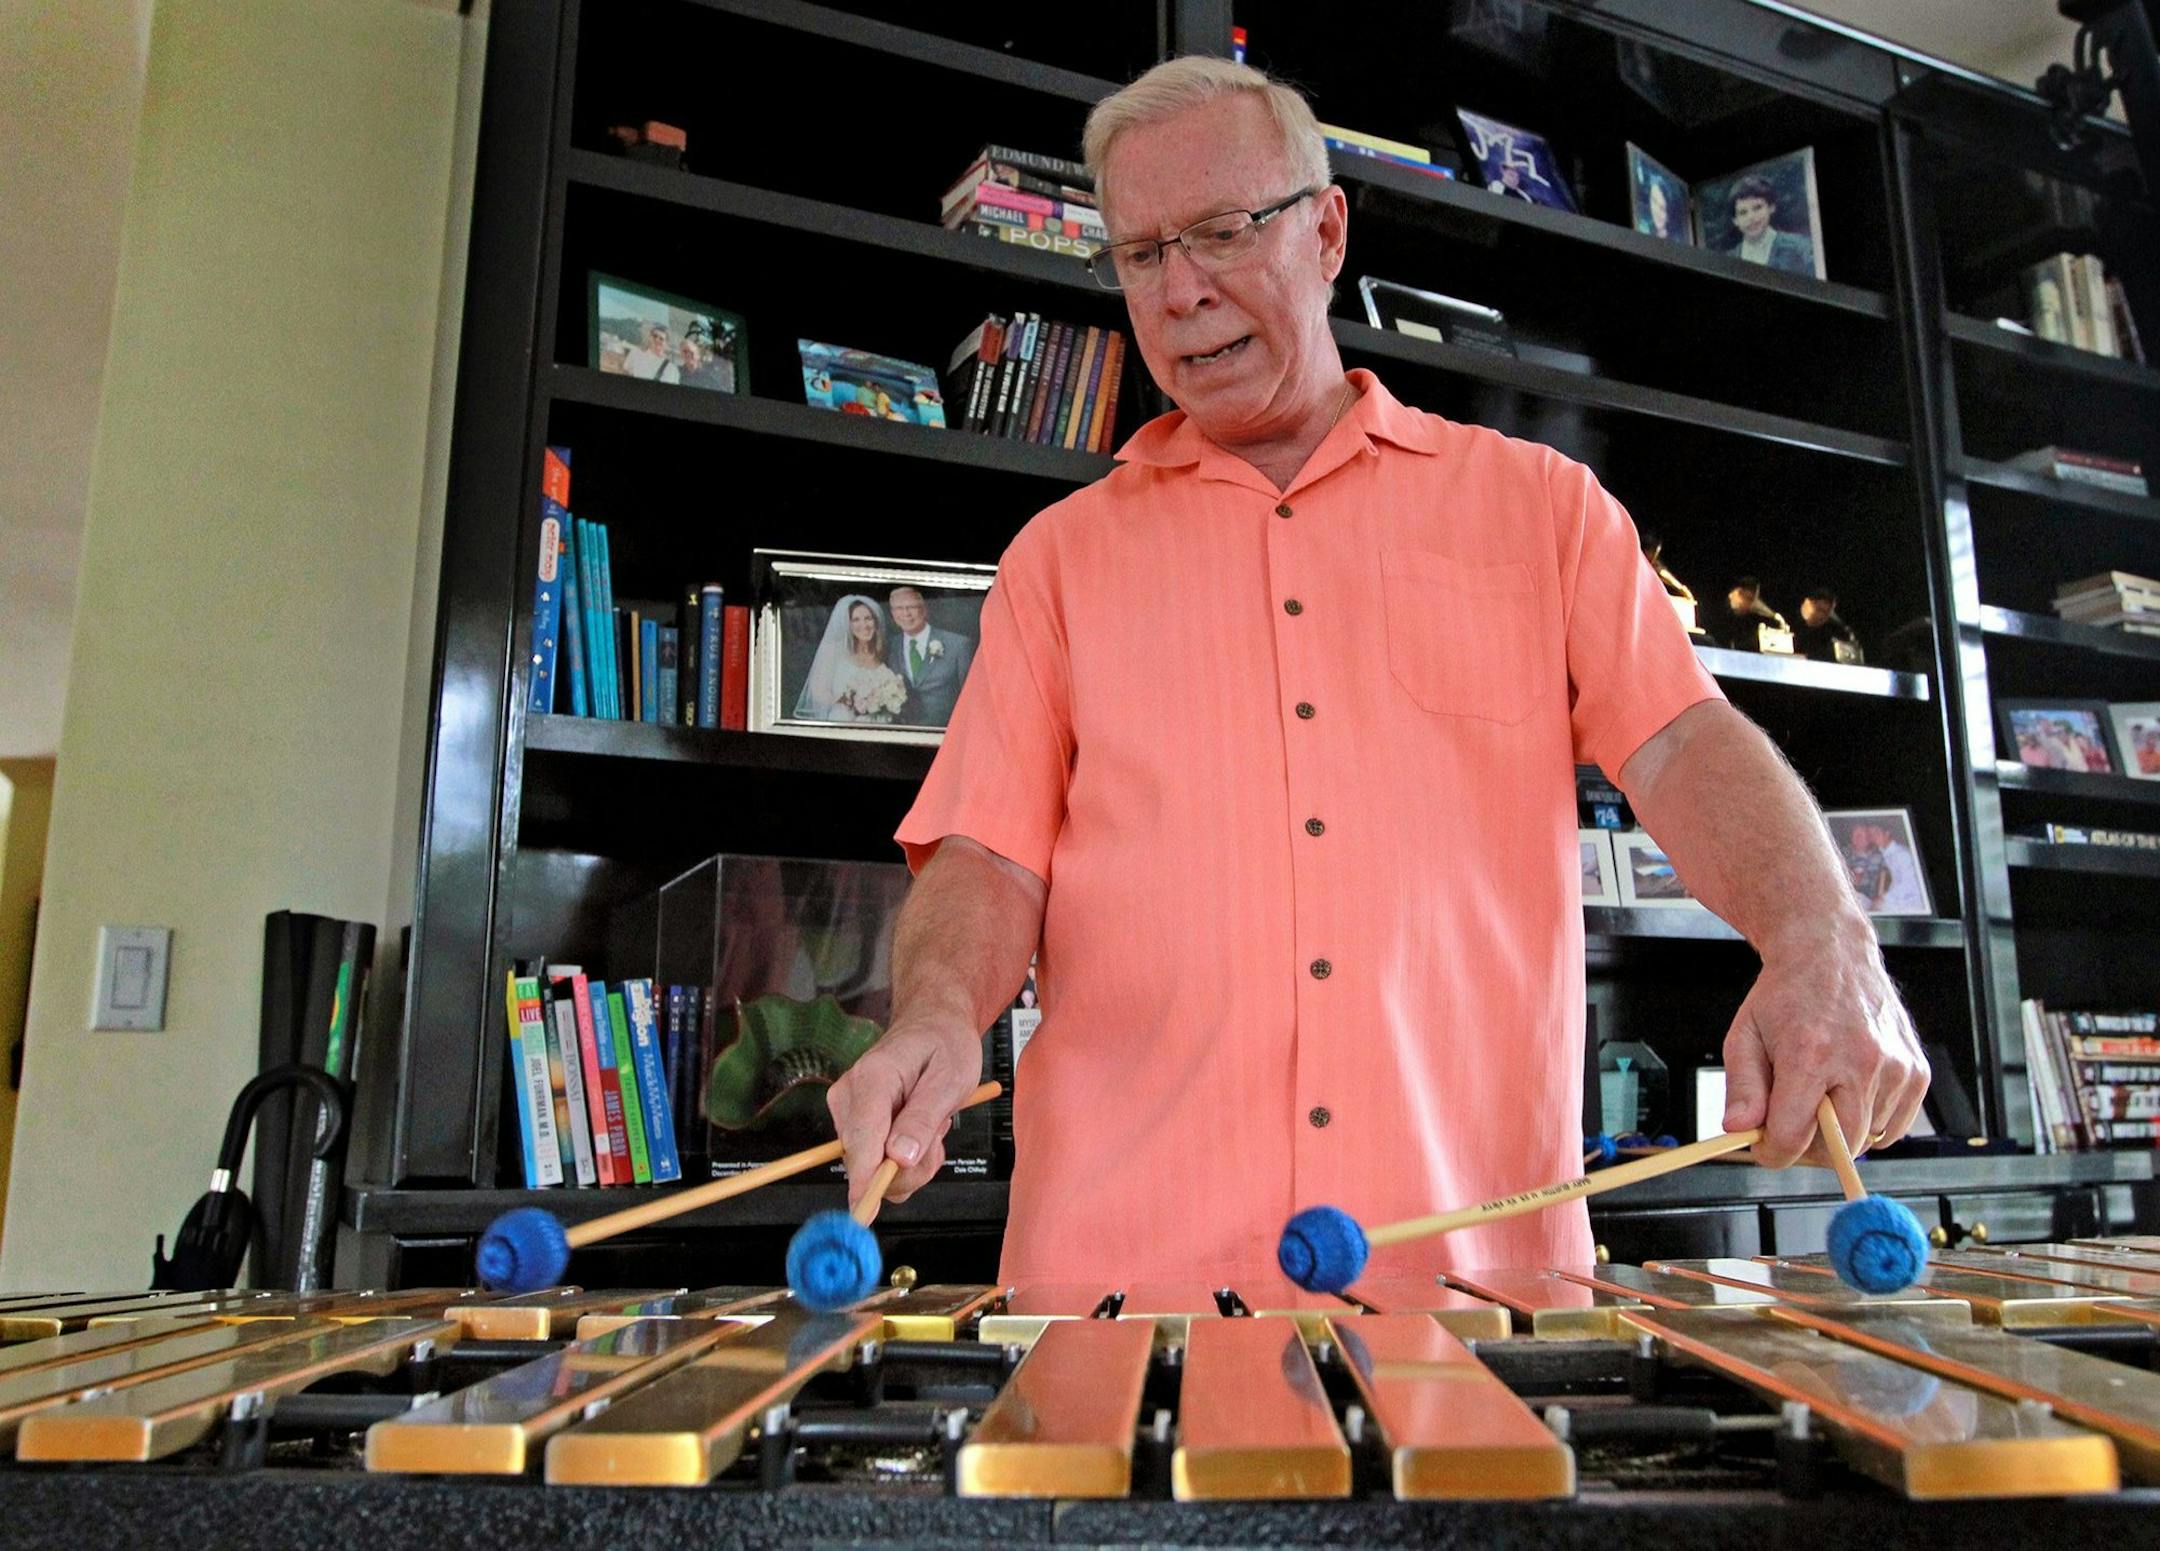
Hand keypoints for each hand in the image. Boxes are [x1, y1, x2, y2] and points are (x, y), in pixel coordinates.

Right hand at [825, 1018, 982, 1218]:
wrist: (933, 1024)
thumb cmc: (944, 1044)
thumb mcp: (950, 1079)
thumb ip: (923, 1119)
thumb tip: (899, 1159)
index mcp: (871, 1079)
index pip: (861, 1140)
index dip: (865, 1179)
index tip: (864, 1213)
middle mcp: (849, 1095)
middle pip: (866, 1162)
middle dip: (908, 1167)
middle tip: (937, 1137)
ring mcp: (847, 1110)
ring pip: (872, 1168)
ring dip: (910, 1163)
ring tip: (931, 1126)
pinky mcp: (853, 1123)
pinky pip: (875, 1162)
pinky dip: (902, 1159)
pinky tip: (918, 1132)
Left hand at [1720, 923, 1929, 1169]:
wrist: (1830, 953)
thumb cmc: (1784, 996)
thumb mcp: (1745, 1036)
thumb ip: (1742, 1088)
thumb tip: (1739, 1130)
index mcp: (1811, 1054)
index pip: (1794, 1136)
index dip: (1773, 1152)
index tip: (1764, 1147)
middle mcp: (1860, 1062)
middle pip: (1837, 1149)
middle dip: (1807, 1150)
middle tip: (1790, 1127)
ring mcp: (1895, 1067)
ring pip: (1866, 1141)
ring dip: (1839, 1134)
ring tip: (1820, 1095)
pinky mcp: (1917, 1071)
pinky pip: (1894, 1128)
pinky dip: (1870, 1125)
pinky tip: (1848, 1094)